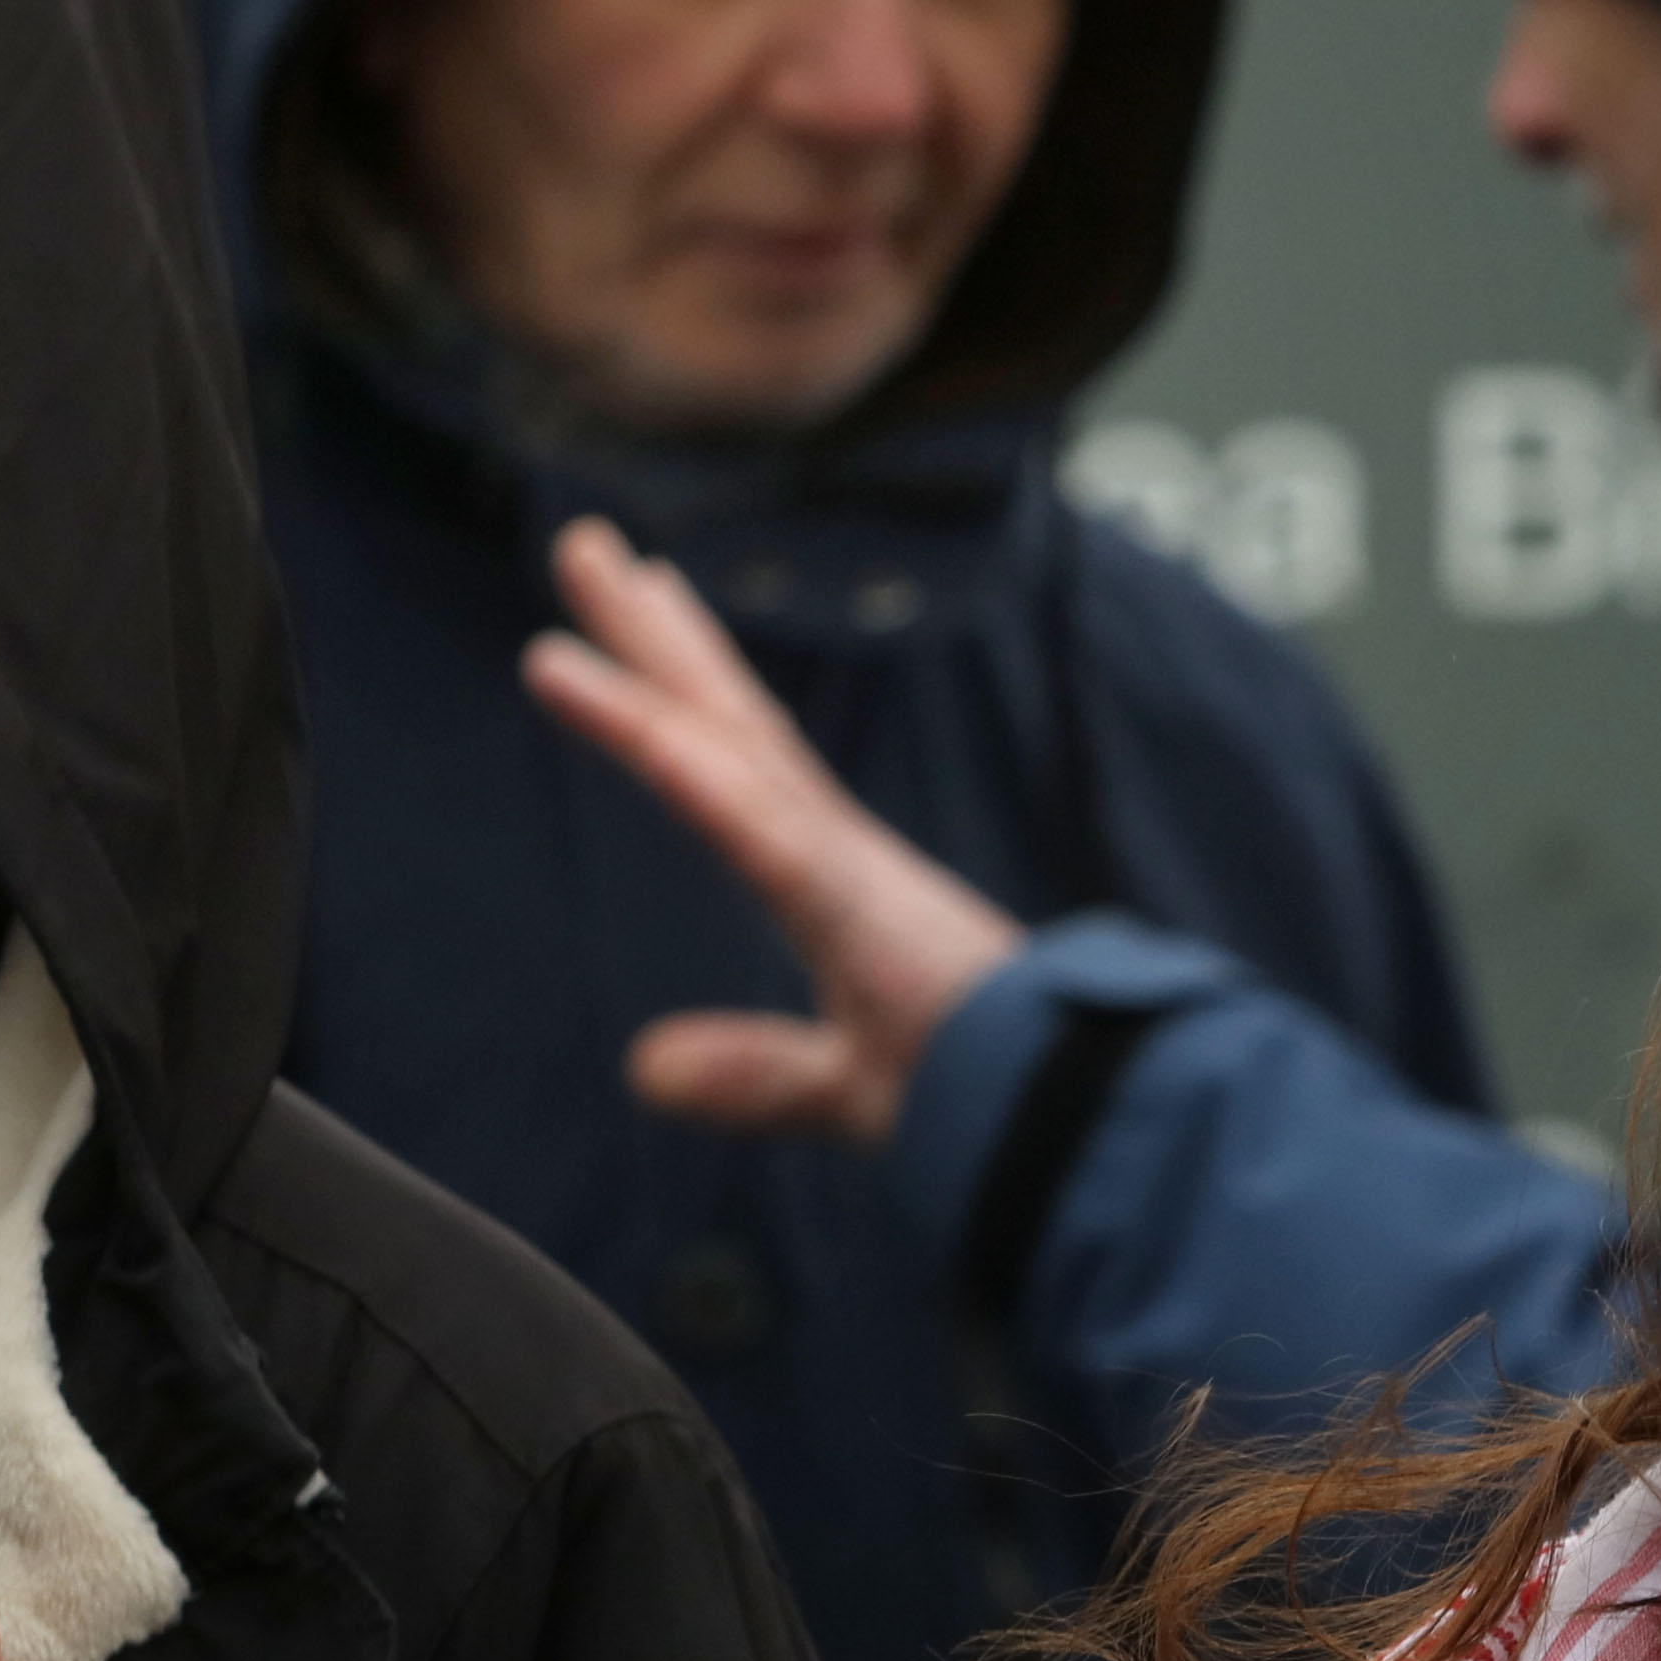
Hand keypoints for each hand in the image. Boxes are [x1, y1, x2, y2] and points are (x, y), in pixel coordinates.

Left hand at [524, 512, 1036, 1140]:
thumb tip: (643, 1070)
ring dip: (654, 658)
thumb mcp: (841, 1091)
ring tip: (593, 563)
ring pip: (731, 743)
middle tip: (584, 544)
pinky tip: (646, 732)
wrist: (1076, 1117)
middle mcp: (834, 850)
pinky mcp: (859, 909)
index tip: (635, 611)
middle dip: (654, 632)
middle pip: (726, 721)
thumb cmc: (981, 1097)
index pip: (738, 772)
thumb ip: (752, 1075)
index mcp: (833, 883)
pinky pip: (764, 836)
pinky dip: (700, 780)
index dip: (675, 699)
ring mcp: (847, 868)